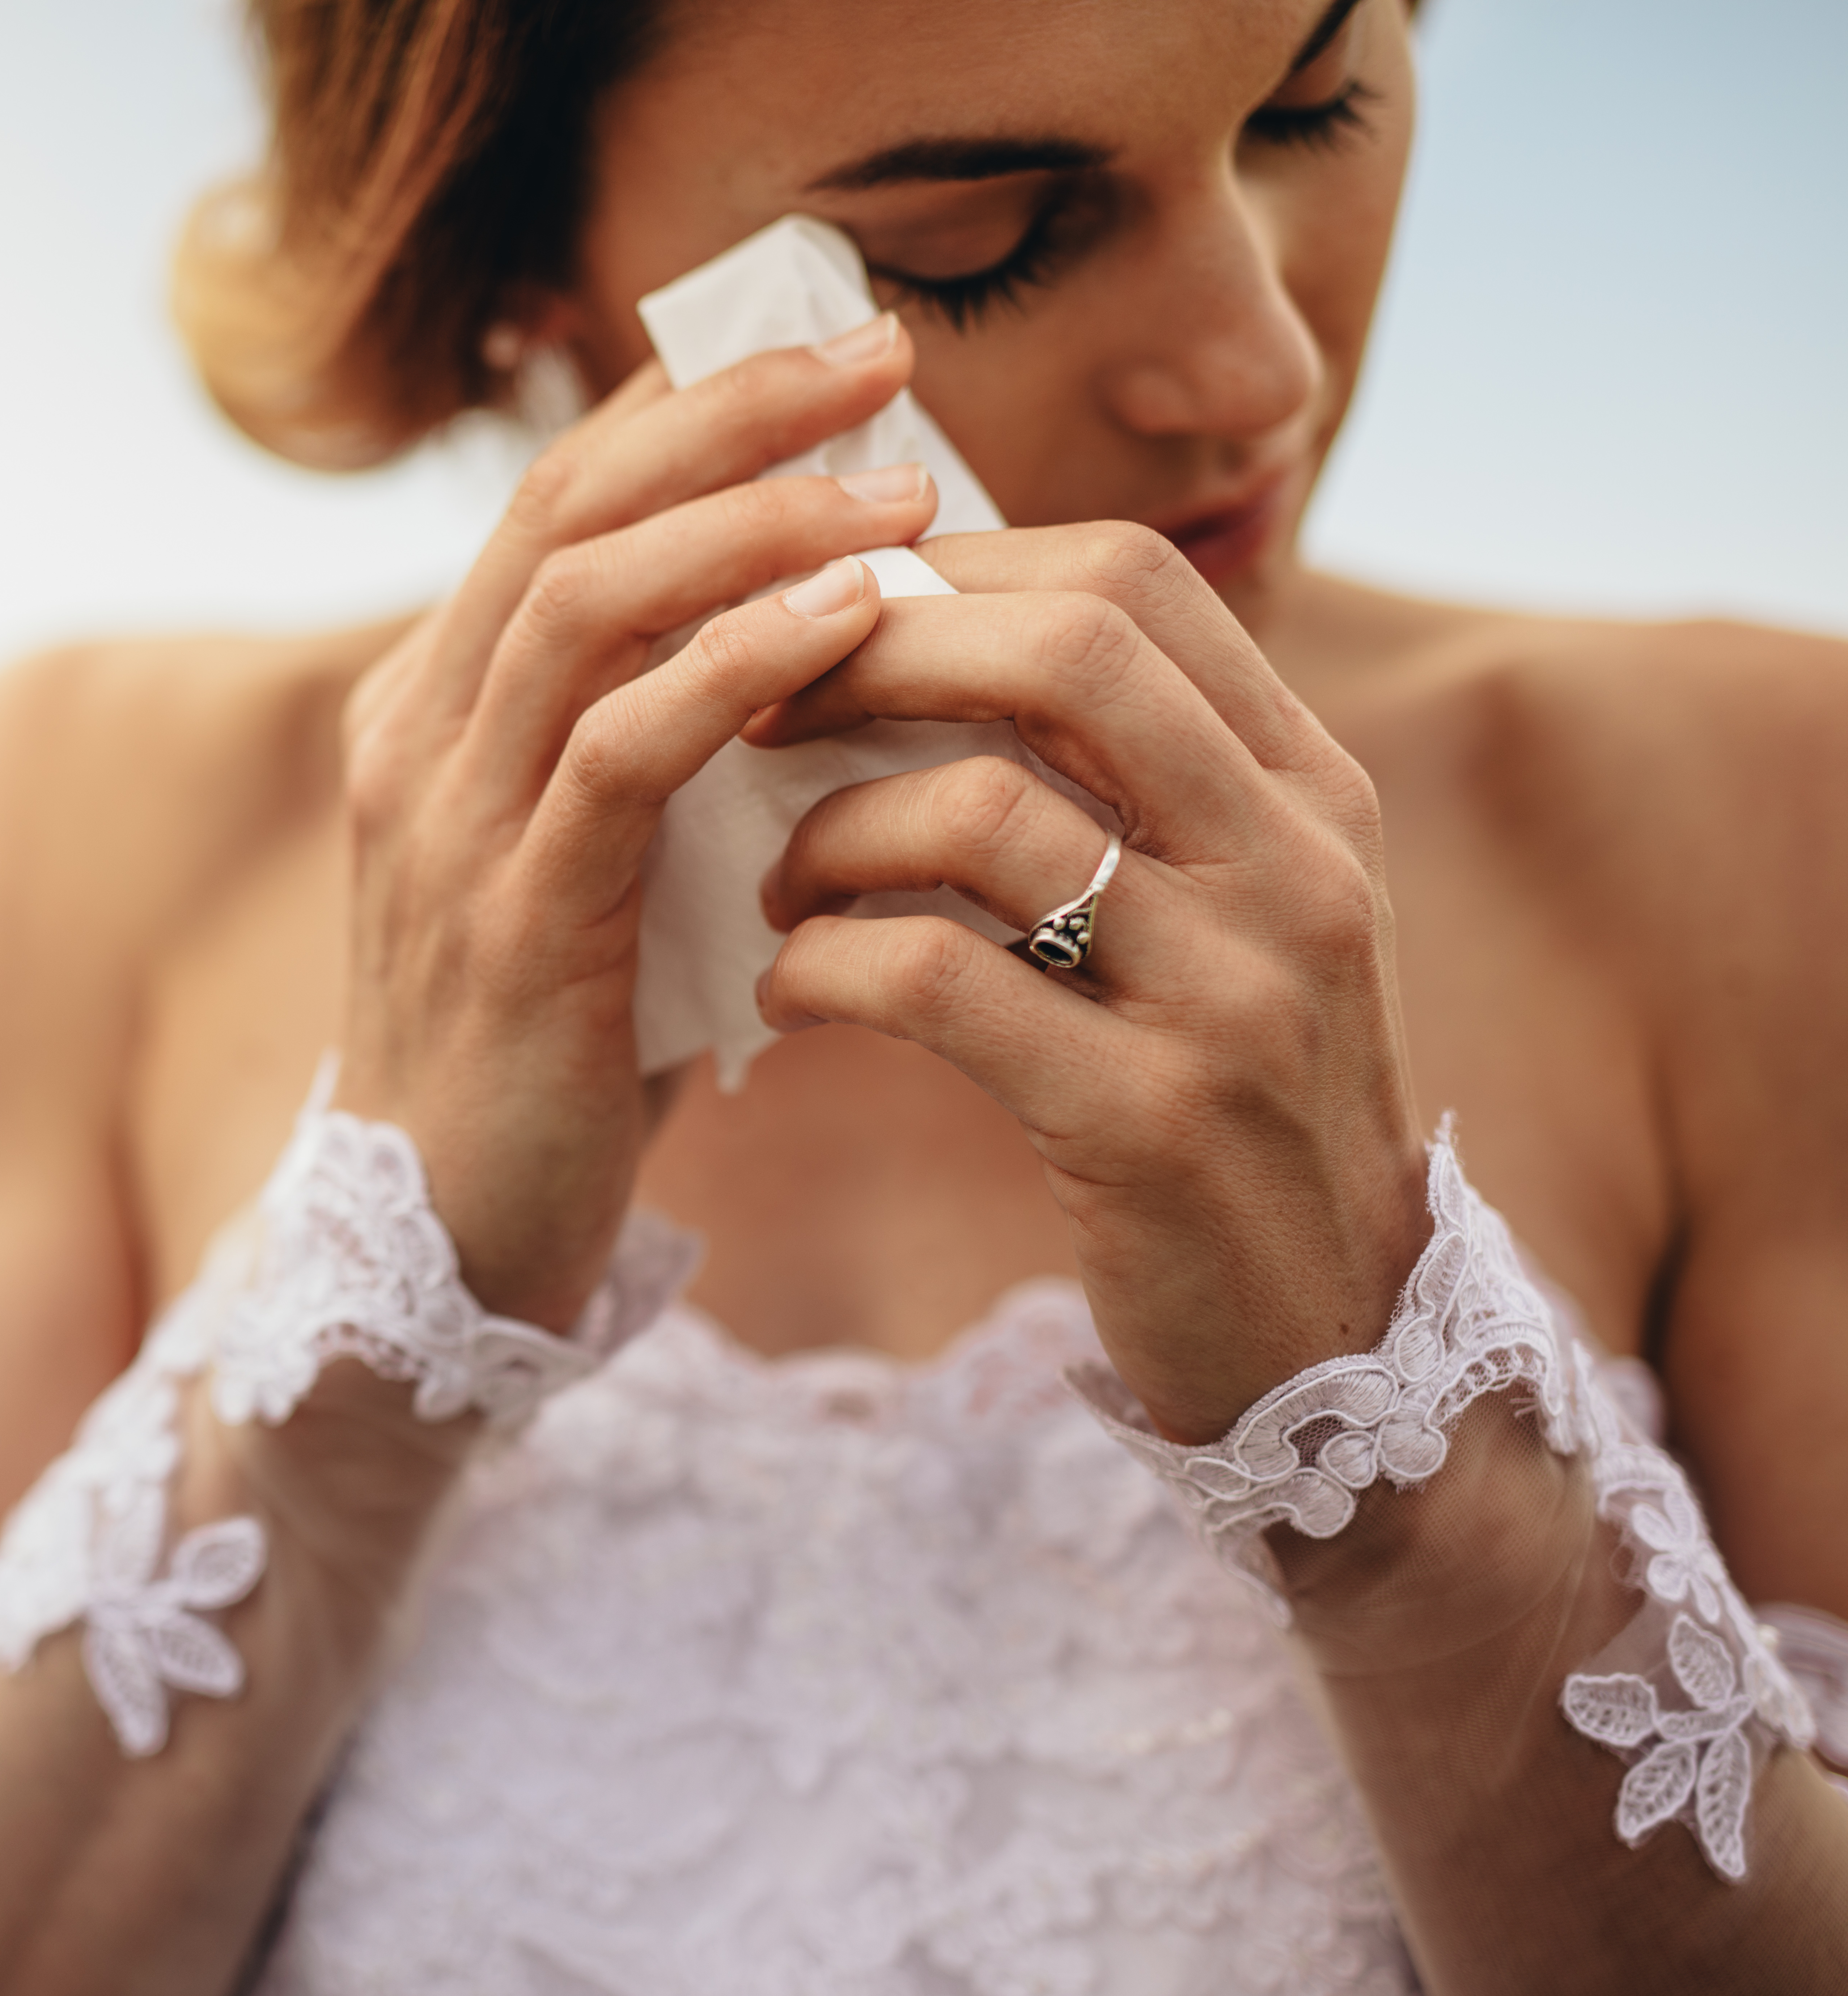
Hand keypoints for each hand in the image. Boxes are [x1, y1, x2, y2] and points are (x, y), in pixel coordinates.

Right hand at [336, 318, 940, 1330]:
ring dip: (754, 527)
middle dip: (730, 414)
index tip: (836, 355)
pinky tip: (850, 627)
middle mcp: (419, 739)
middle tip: (881, 356)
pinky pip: (622, 753)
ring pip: (588, 605)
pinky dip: (737, 672)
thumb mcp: (600, 867)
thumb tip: (823, 643)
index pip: (561, 498)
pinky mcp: (514, 923)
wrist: (446, 1245)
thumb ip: (658, 756)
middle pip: (568, 508)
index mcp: (435, 710)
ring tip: (904, 493)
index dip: (693, 406)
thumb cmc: (556, 1051)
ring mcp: (450, 827)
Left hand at [750, 522, 1431, 1434]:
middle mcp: (1293, 866)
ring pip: (979, 812)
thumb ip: (1133, 780)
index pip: (1128, 579)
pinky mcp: (1146, 1123)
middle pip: (1065, 649)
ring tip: (775, 887)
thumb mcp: (1227, 913)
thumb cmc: (1233, 1101)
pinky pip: (935, 984)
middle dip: (877, 654)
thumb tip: (943, 631)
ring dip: (829, 832)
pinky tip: (786, 993)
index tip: (834, 619)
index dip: (957, 566)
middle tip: (759, 716)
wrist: (1333, 1332)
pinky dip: (824, 970)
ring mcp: (1231, 996)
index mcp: (1309, 790)